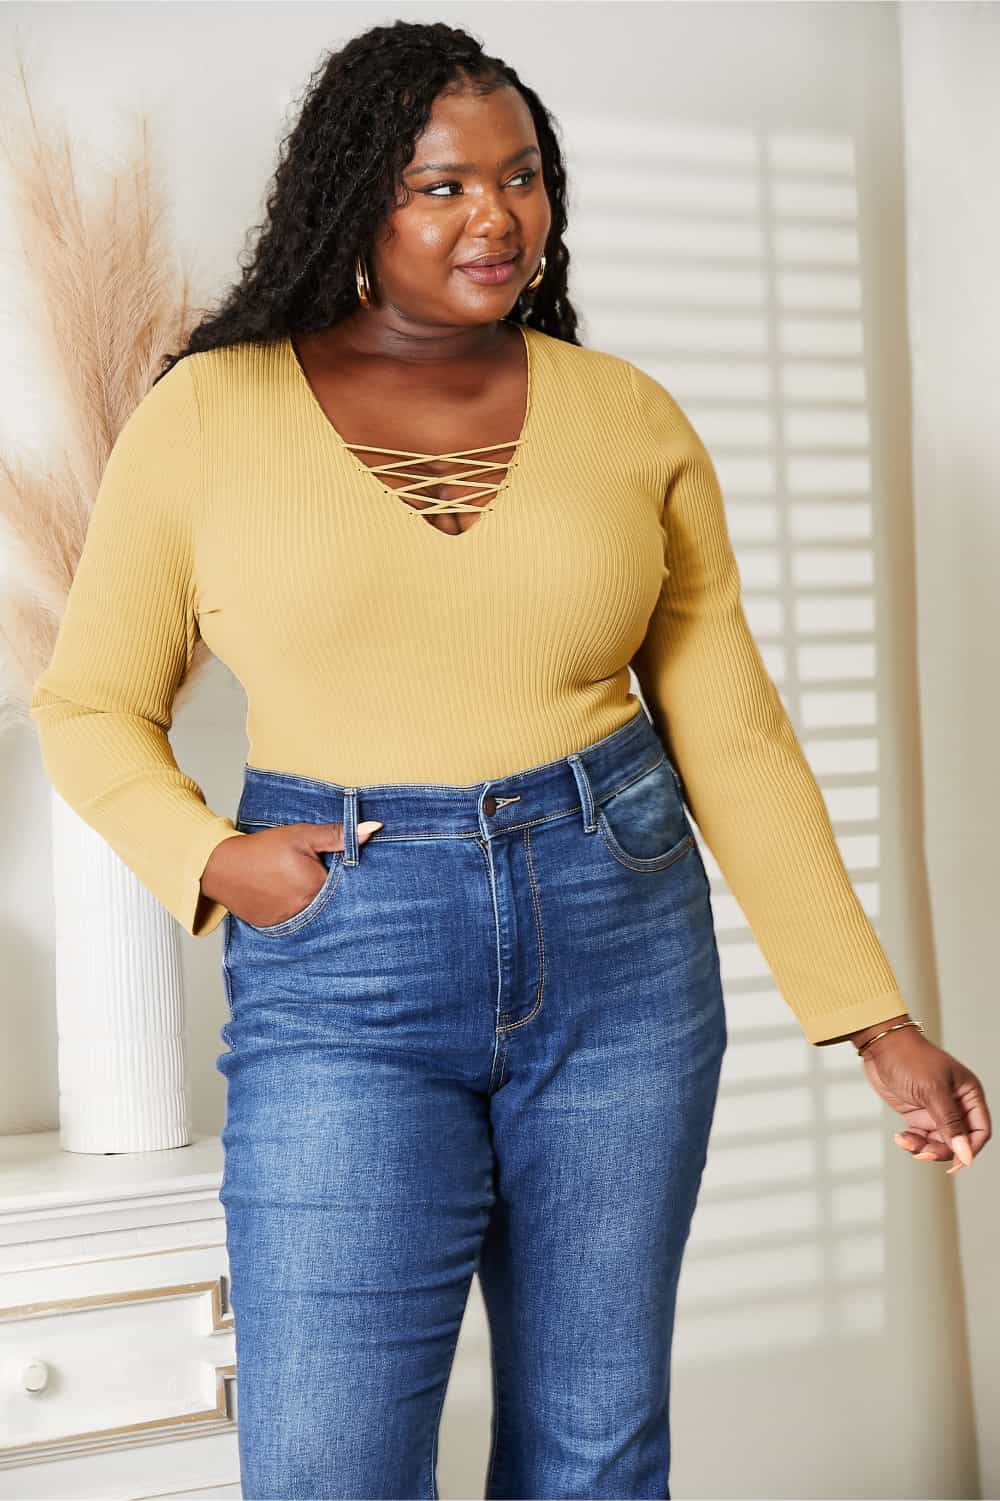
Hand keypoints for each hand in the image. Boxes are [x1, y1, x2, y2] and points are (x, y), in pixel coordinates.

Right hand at [200, 819, 382, 926]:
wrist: (222, 867)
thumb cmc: (264, 848)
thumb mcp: (303, 836)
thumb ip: (339, 835)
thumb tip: (374, 828)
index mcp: (318, 888)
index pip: (350, 887)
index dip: (352, 877)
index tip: (347, 869)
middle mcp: (307, 912)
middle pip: (335, 903)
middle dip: (337, 893)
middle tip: (322, 878)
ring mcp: (291, 924)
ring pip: (318, 915)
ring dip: (319, 904)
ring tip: (303, 887)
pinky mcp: (277, 929)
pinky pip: (299, 923)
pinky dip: (300, 912)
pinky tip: (291, 898)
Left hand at [856, 1025, 990, 1173]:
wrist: (880, 1046)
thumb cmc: (910, 1058)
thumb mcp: (933, 1091)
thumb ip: (950, 1124)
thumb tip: (965, 1154)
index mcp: (968, 1094)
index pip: (980, 1130)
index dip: (971, 1148)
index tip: (956, 1163)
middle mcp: (955, 1104)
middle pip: (959, 1141)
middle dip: (942, 1151)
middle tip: (923, 1153)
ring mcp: (936, 1110)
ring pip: (939, 1143)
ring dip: (924, 1148)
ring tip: (906, 1142)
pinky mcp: (918, 1114)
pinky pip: (921, 1138)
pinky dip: (912, 1143)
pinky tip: (900, 1138)